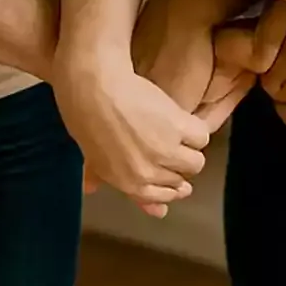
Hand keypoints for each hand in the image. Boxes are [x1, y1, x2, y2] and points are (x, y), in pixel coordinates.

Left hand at [50, 55, 207, 217]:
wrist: (95, 87)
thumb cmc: (84, 116)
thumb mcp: (89, 152)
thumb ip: (97, 175)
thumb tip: (92, 189)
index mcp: (126, 182)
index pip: (158, 198)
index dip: (170, 193)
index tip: (180, 188)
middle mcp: (148, 173)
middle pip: (180, 181)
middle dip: (178, 169)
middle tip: (177, 151)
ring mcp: (165, 152)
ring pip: (195, 163)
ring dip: (190, 150)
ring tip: (182, 134)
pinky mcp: (179, 129)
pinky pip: (201, 138)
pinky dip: (195, 130)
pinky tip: (184, 120)